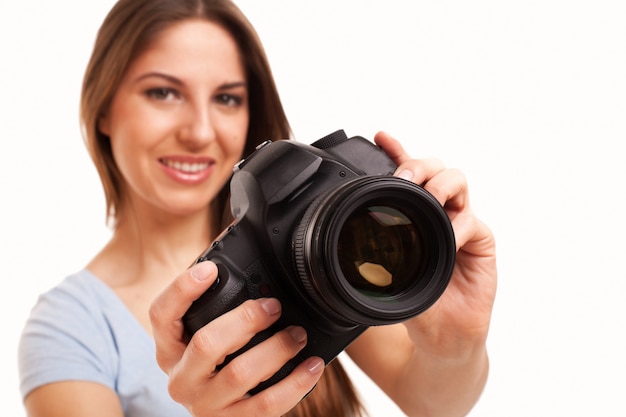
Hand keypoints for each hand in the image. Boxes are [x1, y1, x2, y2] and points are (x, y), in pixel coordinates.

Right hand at [149, 261, 324, 415]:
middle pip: (206, 344)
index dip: (183, 289)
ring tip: (298, 335)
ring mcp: (206, 404)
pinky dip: (295, 383)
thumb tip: (235, 242)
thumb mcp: (205, 333)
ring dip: (276, 349)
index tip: (211, 268)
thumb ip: (215, 300)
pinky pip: (266, 404)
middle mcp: (181, 378)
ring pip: (240, 374)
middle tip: (273, 306)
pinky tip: (313, 365)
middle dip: (245, 319)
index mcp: (169, 348)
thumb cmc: (217, 363)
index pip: (161, 315)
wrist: (220, 415)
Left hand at [374, 131, 496, 359]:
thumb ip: (380, 250)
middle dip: (420, 165)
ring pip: (458, 183)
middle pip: (437, 169)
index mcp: (416, 215)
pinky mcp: (482, 243)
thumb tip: (349, 241)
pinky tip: (446, 237)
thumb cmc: (417, 300)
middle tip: (404, 176)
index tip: (379, 135)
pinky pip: (473, 223)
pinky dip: (458, 227)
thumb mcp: (391, 272)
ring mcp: (463, 225)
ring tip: (428, 198)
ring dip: (441, 186)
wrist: (441, 335)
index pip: (408, 176)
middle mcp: (441, 213)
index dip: (397, 150)